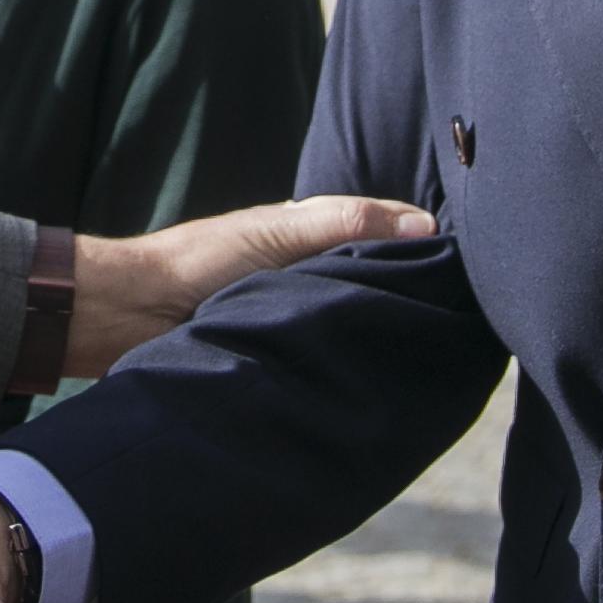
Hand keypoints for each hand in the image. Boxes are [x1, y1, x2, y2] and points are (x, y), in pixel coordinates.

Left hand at [69, 192, 432, 372]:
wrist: (131, 315)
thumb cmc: (199, 261)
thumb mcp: (279, 230)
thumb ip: (346, 223)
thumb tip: (425, 225)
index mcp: (311, 240)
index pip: (383, 240)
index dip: (421, 248)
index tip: (470, 265)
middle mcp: (309, 280)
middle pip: (375, 287)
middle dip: (412, 299)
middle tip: (464, 317)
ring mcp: (298, 323)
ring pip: (356, 328)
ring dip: (383, 337)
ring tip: (433, 350)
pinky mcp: (287, 363)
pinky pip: (332, 362)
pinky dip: (355, 366)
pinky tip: (384, 378)